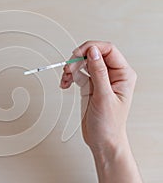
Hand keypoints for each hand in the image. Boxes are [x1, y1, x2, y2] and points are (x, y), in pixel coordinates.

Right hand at [60, 41, 141, 182]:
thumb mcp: (103, 96)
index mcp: (123, 75)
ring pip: (84, 64)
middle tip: (68, 67)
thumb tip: (93, 51)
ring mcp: (100, 81)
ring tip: (65, 77)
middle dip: (78, 59)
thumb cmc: (109, 124)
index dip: (91, 48)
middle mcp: (112, 75)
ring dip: (71, 68)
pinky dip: (69, 77)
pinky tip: (65, 83)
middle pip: (93, 55)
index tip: (78, 54)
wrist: (102, 141)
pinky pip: (78, 74)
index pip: (108, 50)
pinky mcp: (90, 87)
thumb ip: (98, 72)